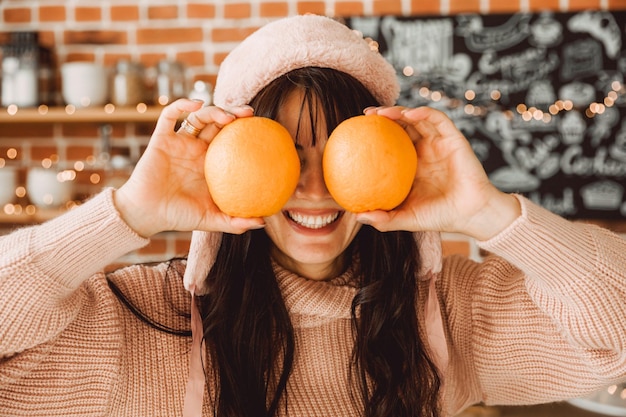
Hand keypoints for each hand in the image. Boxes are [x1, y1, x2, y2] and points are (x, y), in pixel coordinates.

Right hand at [114, 99, 264, 236]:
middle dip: (234, 113)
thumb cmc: (179, 217)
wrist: (147, 214)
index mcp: (211, 163)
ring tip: (227, 116)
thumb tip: (263, 222)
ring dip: (214, 110)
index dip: (245, 130)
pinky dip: (182, 105)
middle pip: (218, 123)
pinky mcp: (161, 138)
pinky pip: (170, 115)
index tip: (261, 128)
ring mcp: (179, 142)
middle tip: (249, 113)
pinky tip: (196, 104)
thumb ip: (235, 222)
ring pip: (199, 117)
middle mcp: (196, 149)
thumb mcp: (212, 220)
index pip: (232, 140)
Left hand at [356, 106, 519, 240]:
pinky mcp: (453, 138)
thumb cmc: (440, 217)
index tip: (356, 132)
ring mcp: (439, 143)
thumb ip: (384, 219)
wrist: (471, 215)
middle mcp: (424, 150)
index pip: (391, 142)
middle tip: (366, 116)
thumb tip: (356, 216)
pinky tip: (408, 114)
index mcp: (412, 164)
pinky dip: (423, 112)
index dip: (375, 134)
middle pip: (402, 125)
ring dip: (399, 111)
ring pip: (417, 118)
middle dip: (384, 116)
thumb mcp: (407, 219)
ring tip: (382, 112)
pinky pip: (438, 119)